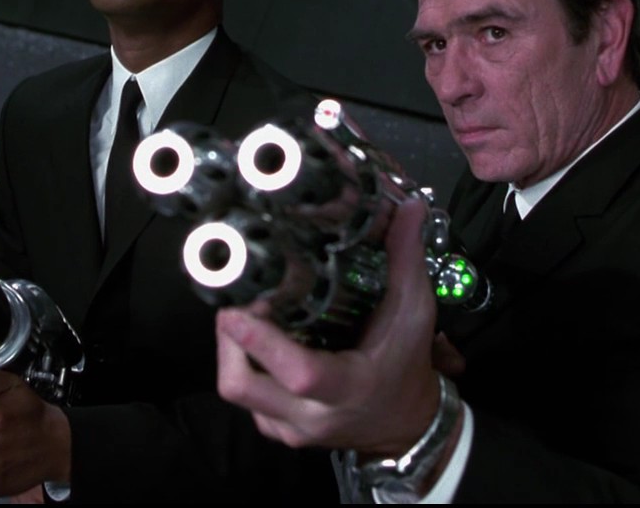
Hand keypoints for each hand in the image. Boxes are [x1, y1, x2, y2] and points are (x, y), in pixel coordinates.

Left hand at [215, 197, 443, 458]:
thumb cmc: (407, 367)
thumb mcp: (413, 316)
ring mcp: (290, 429)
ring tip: (242, 318)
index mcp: (348, 389)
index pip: (299, 373)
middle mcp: (312, 416)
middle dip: (227, 341)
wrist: (406, 425)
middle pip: (242, 386)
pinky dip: (244, 368)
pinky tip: (256, 344)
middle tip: (233, 304)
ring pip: (237, 391)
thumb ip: (406, 262)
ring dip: (231, 352)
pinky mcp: (277, 431)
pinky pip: (246, 401)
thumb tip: (409, 208)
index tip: (234, 309)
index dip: (261, 342)